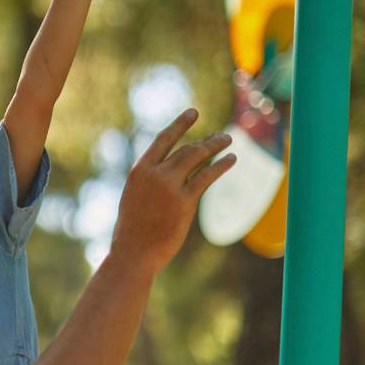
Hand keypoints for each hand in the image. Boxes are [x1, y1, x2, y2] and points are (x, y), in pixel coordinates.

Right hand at [112, 109, 235, 274]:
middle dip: (206, 139)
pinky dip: (221, 165)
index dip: (180, 124)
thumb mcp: (135, 197)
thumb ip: (150, 182)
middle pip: (186, 148)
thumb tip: (169, 172)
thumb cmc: (133, 230)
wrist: (134, 252)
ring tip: (228, 140)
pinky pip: (207, 176)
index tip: (194, 112)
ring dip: (215, 146)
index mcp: (139, 171)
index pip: (163, 140)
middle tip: (221, 135)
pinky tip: (231, 159)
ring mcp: (170, 186)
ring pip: (197, 157)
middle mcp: (154, 174)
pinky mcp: (185, 201)